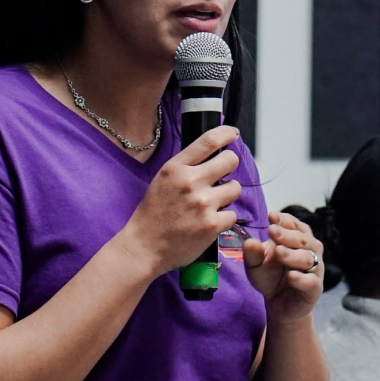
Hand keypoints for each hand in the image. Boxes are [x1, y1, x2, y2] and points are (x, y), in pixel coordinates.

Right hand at [121, 127, 241, 274]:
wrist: (144, 247)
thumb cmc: (152, 215)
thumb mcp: (163, 180)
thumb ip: (185, 167)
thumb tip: (212, 155)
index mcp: (176, 168)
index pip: (209, 141)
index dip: (226, 134)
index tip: (233, 135)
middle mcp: (190, 182)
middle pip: (230, 160)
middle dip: (230, 166)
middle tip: (223, 175)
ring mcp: (203, 204)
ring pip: (235, 188)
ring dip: (227, 195)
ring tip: (212, 203)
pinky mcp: (212, 224)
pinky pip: (232, 213)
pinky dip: (224, 218)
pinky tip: (209, 222)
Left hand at [244, 209, 323, 320]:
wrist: (278, 304)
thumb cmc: (270, 277)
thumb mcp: (255, 264)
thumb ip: (252, 253)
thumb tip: (249, 242)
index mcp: (297, 240)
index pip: (295, 225)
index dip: (284, 220)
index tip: (271, 216)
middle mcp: (310, 252)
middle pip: (303, 239)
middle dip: (287, 234)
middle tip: (272, 230)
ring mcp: (314, 270)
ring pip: (309, 258)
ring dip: (293, 254)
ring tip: (278, 252)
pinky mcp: (314, 289)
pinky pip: (312, 282)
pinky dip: (302, 278)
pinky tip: (290, 276)